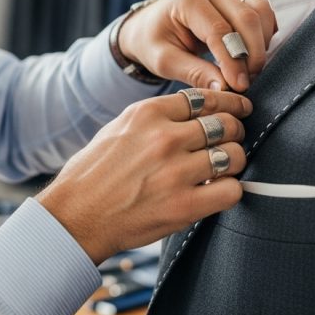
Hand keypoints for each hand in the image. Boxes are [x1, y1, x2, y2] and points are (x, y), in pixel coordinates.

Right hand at [35, 90, 249, 264]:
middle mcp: (165, 138)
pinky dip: (229, 190)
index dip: (227, 104)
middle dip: (235, 131)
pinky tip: (216, 191)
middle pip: (225, 124)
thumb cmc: (93, 173)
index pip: (204, 98)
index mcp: (147, 114)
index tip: (238, 109)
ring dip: (234, 161)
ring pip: (234, 155)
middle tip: (232, 140)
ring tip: (223, 168)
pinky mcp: (185, 206)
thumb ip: (155, 118)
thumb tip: (193, 113)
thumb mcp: (118, 129)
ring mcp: (176, 172)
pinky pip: (231, 190)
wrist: (76, 215)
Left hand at [118, 0, 275, 91]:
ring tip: (251, 71)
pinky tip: (254, 57)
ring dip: (262, 44)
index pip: (219, 30)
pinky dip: (264, 35)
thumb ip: (194, 73)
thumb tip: (225, 88)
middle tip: (249, 81)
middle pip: (246, 17)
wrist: (149, 27)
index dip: (232, 60)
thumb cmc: (153, 42)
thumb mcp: (164, 61)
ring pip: (260, 12)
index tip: (239, 85)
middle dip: (252, 53)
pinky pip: (262, 13)